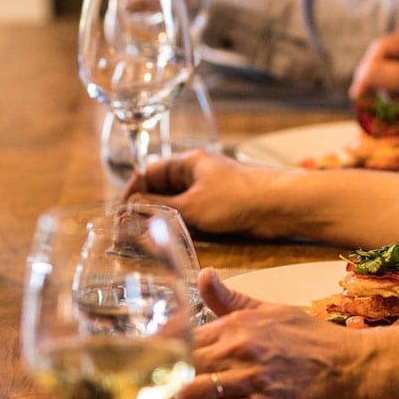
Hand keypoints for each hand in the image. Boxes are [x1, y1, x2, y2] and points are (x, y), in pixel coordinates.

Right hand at [123, 150, 290, 236]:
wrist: (278, 206)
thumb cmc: (237, 198)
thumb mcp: (192, 205)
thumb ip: (160, 207)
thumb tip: (131, 208)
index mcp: (187, 162)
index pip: (148, 172)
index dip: (131, 191)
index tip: (120, 212)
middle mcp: (195, 173)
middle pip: (160, 187)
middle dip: (143, 206)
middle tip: (128, 228)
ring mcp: (207, 190)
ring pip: (175, 202)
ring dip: (161, 217)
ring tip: (144, 235)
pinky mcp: (219, 207)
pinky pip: (191, 213)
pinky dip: (179, 223)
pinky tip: (171, 236)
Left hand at [173, 270, 398, 398]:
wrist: (353, 368)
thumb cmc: (315, 341)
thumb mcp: (272, 311)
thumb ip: (231, 300)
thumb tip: (202, 275)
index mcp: (237, 325)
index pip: (180, 338)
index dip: (163, 356)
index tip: (157, 368)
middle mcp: (239, 349)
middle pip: (179, 367)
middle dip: (168, 386)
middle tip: (171, 396)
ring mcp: (251, 379)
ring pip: (190, 394)